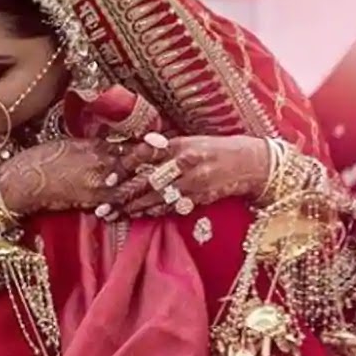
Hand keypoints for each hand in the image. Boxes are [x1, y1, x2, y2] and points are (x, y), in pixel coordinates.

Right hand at [0, 137, 160, 215]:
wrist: (24, 183)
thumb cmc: (44, 157)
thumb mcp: (74, 143)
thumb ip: (100, 145)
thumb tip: (121, 143)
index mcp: (98, 151)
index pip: (132, 147)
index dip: (151, 146)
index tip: (165, 143)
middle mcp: (103, 172)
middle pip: (139, 170)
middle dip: (158, 167)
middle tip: (177, 164)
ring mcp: (99, 192)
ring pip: (133, 190)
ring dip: (150, 188)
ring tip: (168, 186)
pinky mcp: (93, 205)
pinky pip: (118, 205)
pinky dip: (132, 203)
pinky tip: (144, 204)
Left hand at [114, 135, 269, 216]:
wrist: (252, 163)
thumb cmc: (216, 149)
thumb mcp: (190, 140)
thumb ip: (164, 146)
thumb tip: (136, 148)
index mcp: (180, 144)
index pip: (145, 154)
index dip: (124, 167)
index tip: (110, 180)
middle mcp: (186, 162)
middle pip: (146, 181)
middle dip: (123, 196)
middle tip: (102, 206)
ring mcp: (194, 183)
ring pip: (156, 198)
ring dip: (133, 208)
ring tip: (114, 215)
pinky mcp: (201, 198)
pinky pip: (171, 207)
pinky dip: (153, 212)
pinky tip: (138, 216)